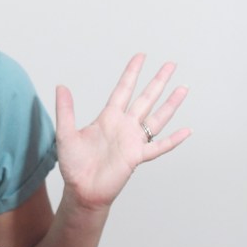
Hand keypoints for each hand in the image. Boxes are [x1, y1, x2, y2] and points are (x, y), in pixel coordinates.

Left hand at [55, 54, 190, 210]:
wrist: (81, 190)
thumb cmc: (74, 165)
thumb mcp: (65, 134)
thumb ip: (66, 110)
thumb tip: (61, 86)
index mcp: (108, 118)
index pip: (123, 90)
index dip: (132, 73)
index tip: (141, 56)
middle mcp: (124, 126)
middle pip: (145, 99)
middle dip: (157, 82)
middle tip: (170, 65)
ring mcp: (133, 141)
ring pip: (156, 118)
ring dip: (170, 105)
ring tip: (183, 89)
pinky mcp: (137, 157)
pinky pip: (159, 147)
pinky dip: (173, 140)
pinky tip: (186, 131)